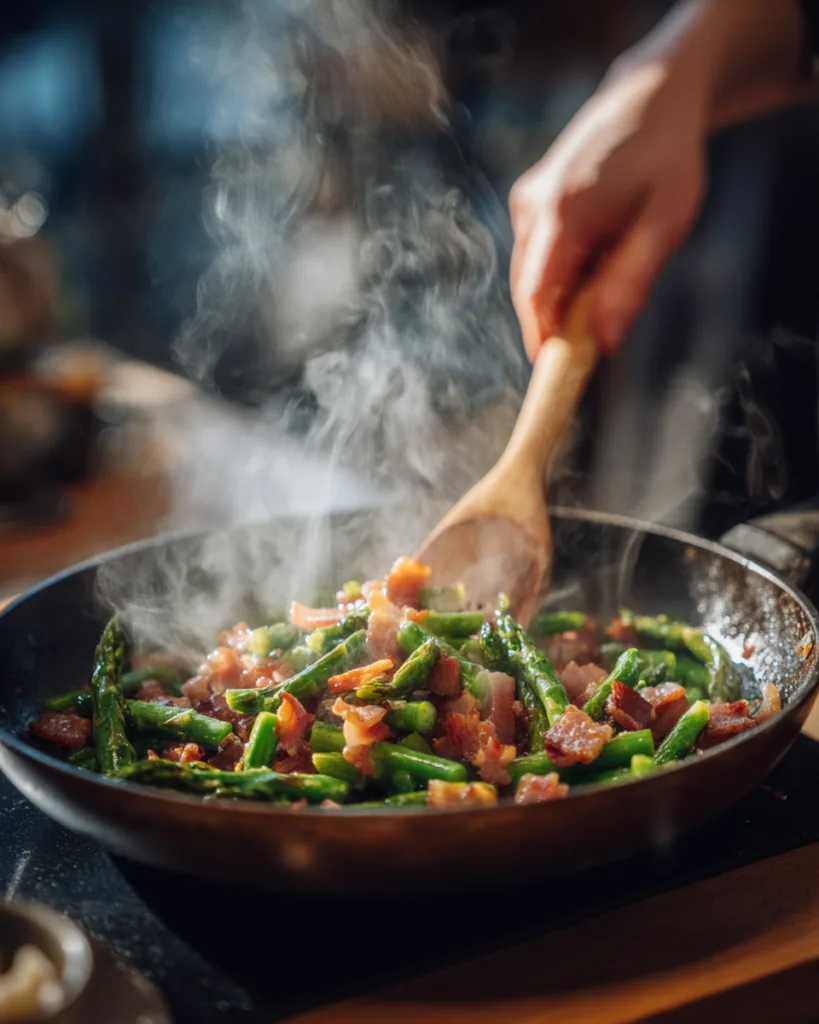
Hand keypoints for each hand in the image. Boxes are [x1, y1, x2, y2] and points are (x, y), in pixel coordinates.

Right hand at [509, 57, 707, 359]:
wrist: (648, 96)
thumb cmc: (668, 160)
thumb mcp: (666, 223)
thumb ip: (631, 283)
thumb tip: (604, 343)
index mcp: (565, 210)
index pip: (536, 293)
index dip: (540, 337)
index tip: (554, 371)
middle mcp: (533, 204)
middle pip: (527, 289)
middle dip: (552, 323)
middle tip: (589, 346)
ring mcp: (526, 200)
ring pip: (530, 274)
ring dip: (559, 296)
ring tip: (606, 278)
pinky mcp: (527, 201)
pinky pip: (535, 255)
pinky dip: (559, 272)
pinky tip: (595, 256)